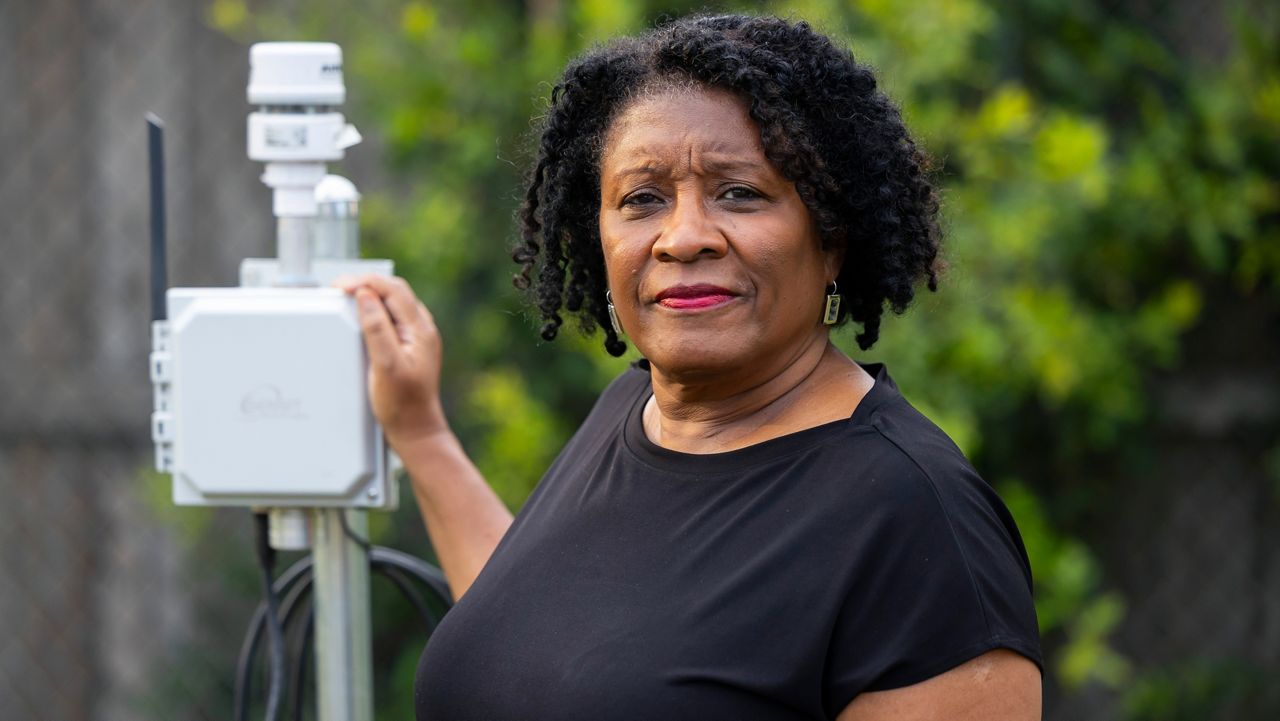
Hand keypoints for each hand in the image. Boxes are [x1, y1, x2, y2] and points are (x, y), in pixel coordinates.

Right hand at [334, 274, 447, 447]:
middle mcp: (421, 329)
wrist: (415, 430)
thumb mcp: (386, 364)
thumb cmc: (402, 404)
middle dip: (366, 283)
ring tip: (345, 297)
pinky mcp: (408, 348)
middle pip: (394, 291)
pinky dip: (373, 311)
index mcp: (420, 330)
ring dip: (369, 295)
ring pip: (392, 303)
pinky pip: (391, 319)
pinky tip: (359, 317)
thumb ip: (376, 328)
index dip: (366, 281)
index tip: (340, 285)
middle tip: (337, 288)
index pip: (394, 289)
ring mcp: (416, 338)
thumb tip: (366, 296)